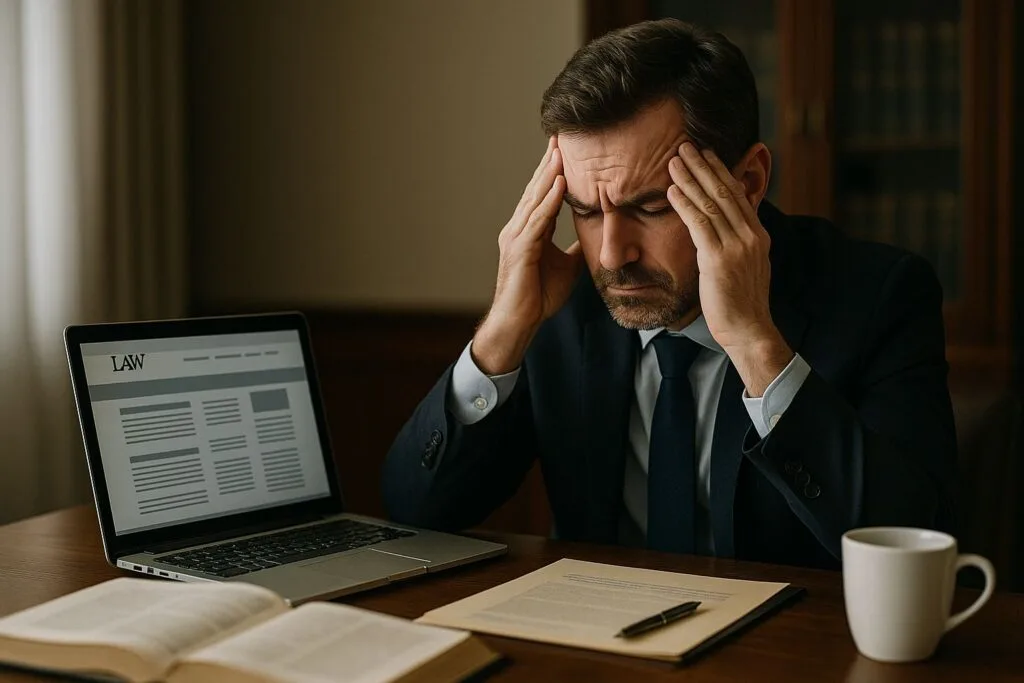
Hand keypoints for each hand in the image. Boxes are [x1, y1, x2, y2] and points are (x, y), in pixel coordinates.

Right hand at [473, 137, 583, 374]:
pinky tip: (559, 184)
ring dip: (549, 175)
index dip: (553, 172)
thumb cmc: (538, 297)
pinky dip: (548, 201)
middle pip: (536, 189)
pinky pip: (537, 220)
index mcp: (529, 231)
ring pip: (535, 199)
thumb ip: (578, 248)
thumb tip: (598, 236)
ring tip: (560, 153)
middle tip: (560, 138)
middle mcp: (518, 228)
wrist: (519, 322)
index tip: (564, 150)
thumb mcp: (567, 267)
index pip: (543, 195)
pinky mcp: (519, 249)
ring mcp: (516, 237)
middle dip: (549, 164)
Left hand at [667, 142, 792, 396]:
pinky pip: (699, 225)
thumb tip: (722, 228)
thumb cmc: (741, 303)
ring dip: (690, 179)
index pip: (737, 195)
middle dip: (703, 166)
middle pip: (724, 191)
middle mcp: (750, 235)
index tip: (706, 154)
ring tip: (674, 160)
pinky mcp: (719, 259)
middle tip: (685, 145)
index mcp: (758, 235)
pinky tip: (672, 191)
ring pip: (711, 203)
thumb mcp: (745, 266)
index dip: (720, 171)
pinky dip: (685, 205)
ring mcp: (737, 246)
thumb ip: (736, 243)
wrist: (749, 330)